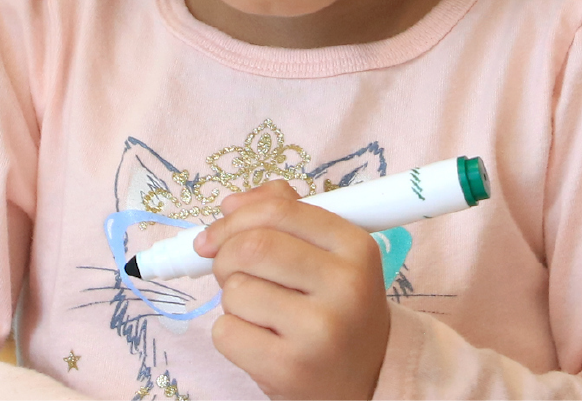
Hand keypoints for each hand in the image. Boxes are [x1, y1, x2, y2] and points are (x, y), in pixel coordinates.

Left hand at [199, 181, 393, 400]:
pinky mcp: (290, 368)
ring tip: (260, 313)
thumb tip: (230, 203)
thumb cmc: (339, 309)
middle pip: (251, 247)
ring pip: (235, 290)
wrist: (368, 378)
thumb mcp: (332, 256)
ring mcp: (319, 330)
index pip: (279, 211)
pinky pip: (226, 332)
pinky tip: (259, 340)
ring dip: (232, 300)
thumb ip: (288, 214)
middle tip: (230, 273)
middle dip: (224, 257)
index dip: (234, 218)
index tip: (214, 236)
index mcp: (356, 247)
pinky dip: (230, 333)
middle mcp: (345, 286)